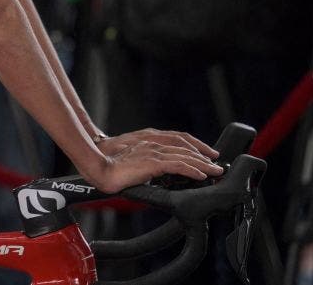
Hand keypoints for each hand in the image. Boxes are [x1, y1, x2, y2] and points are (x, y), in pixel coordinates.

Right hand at [85, 128, 223, 193]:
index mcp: (147, 137)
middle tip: (216, 162)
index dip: (194, 144)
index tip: (205, 152)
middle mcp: (152, 140)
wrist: (96, 166)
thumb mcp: (130, 158)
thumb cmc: (107, 163)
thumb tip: (154, 171)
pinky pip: (178, 164)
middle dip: (203, 153)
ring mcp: (153, 150)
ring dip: (203, 163)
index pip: (177, 137)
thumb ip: (144, 159)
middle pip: (185, 144)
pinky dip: (192, 169)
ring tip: (214, 171)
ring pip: (185, 154)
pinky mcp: (152, 162)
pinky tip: (201, 175)